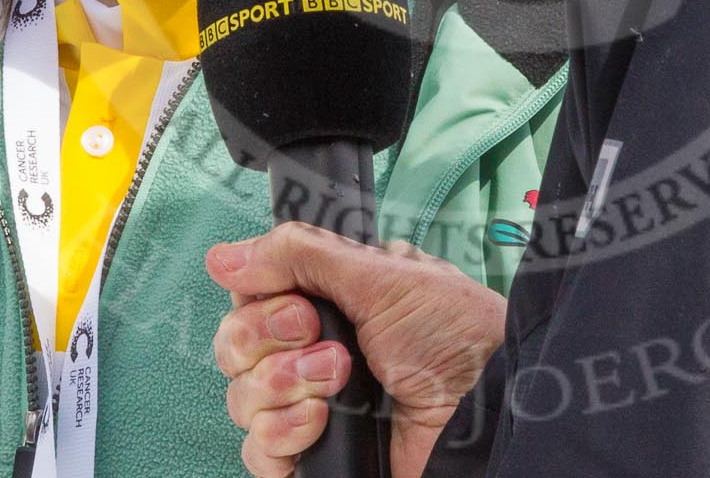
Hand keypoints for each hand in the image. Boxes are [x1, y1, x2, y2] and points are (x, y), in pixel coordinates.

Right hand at [207, 222, 505, 477]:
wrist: (486, 412)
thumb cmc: (455, 336)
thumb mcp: (382, 274)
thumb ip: (300, 254)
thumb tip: (223, 256)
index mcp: (329, 299)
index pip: (249, 295)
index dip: (259, 302)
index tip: (300, 306)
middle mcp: (313, 348)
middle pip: (235, 345)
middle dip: (270, 343)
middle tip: (325, 343)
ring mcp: (312, 403)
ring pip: (241, 398)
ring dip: (284, 388)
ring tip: (338, 385)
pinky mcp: (316, 455)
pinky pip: (257, 453)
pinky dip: (280, 439)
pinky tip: (319, 426)